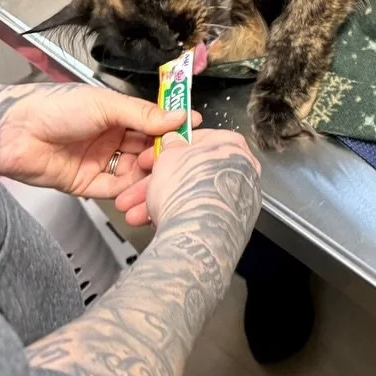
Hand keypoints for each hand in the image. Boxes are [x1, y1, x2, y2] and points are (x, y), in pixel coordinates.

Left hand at [0, 85, 199, 202]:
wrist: (13, 132)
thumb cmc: (54, 107)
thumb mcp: (104, 104)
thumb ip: (142, 114)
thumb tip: (177, 116)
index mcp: (117, 114)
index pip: (153, 123)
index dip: (171, 127)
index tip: (192, 131)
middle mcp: (111, 138)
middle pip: (147, 148)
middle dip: (162, 152)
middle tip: (175, 155)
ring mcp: (101, 162)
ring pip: (134, 171)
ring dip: (147, 173)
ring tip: (158, 172)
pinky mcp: (88, 184)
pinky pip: (115, 190)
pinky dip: (129, 191)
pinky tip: (141, 187)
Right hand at [114, 129, 260, 230]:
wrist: (199, 235)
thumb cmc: (189, 192)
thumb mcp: (168, 158)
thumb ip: (171, 146)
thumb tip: (173, 141)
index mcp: (230, 144)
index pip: (196, 141)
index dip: (167, 150)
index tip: (152, 158)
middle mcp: (240, 169)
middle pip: (189, 172)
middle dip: (156, 184)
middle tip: (137, 192)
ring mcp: (237, 198)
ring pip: (191, 195)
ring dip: (158, 204)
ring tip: (135, 214)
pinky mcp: (231, 223)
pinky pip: (199, 213)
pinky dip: (177, 217)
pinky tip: (156, 223)